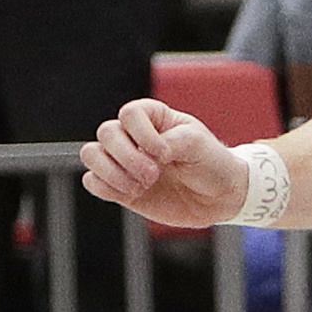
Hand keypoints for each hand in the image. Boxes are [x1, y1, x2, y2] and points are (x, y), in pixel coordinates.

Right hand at [81, 98, 250, 224]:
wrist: (219, 198)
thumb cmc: (211, 163)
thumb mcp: (198, 145)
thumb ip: (171, 141)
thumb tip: (145, 152)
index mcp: (154, 118)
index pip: (129, 114)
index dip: (142, 135)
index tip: (166, 154)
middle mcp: (134, 136)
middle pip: (106, 133)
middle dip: (128, 157)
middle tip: (154, 175)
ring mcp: (125, 161)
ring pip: (91, 155)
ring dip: (112, 173)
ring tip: (140, 187)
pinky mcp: (120, 186)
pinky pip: (92, 182)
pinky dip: (106, 188)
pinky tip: (132, 194)